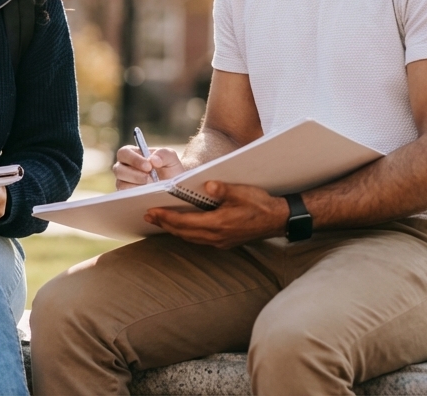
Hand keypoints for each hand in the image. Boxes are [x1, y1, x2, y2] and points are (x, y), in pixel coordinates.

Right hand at [113, 145, 185, 189]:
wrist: (175, 187)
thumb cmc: (170, 169)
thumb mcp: (171, 158)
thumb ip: (163, 154)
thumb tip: (153, 160)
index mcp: (133, 154)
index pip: (124, 152)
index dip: (134, 159)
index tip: (148, 166)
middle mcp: (124, 167)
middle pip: (118, 169)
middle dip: (134, 174)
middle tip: (149, 178)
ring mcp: (124, 182)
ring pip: (120, 184)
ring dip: (136, 185)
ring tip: (151, 186)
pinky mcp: (126, 195)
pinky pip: (125, 195)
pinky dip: (136, 195)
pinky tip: (147, 194)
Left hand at [146, 181, 287, 249]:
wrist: (278, 219)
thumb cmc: (260, 204)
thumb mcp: (242, 192)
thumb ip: (222, 189)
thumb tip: (206, 184)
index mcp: (218, 224)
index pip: (184, 222)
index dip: (166, 217)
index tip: (151, 211)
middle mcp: (216, 236)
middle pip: (183, 232)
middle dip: (164, 224)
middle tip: (148, 216)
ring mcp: (220, 241)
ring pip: (190, 238)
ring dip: (174, 229)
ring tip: (159, 221)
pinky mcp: (225, 242)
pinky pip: (199, 239)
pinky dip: (186, 233)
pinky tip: (182, 226)